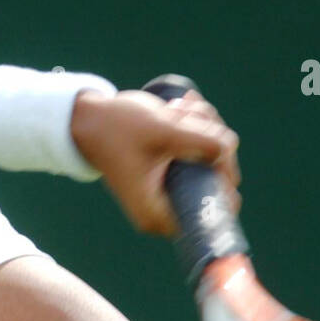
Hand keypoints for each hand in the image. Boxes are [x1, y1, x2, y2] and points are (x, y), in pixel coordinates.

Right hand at [70, 87, 241, 236]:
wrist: (89, 117)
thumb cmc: (117, 129)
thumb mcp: (162, 132)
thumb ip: (201, 142)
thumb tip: (229, 151)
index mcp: (160, 215)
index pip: (213, 211)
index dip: (224, 179)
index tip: (217, 148)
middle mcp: (168, 207)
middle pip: (217, 181)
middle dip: (212, 141)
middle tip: (192, 111)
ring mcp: (171, 186)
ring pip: (210, 160)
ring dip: (204, 127)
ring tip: (180, 105)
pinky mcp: (172, 169)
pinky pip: (199, 150)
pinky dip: (196, 127)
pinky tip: (180, 107)